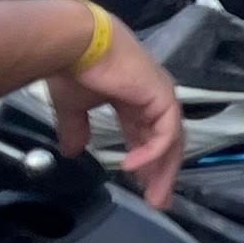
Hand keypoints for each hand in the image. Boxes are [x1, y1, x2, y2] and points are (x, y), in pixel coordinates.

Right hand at [51, 21, 187, 205]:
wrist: (76, 42)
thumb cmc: (74, 67)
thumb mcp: (73, 106)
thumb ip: (76, 128)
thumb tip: (72, 151)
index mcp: (133, 97)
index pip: (146, 134)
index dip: (145, 159)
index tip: (140, 184)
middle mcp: (152, 97)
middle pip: (164, 141)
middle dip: (161, 172)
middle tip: (158, 201)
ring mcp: (160, 96)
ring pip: (171, 141)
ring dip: (163, 171)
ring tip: (155, 197)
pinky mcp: (162, 97)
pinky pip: (164, 134)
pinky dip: (153, 153)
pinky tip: (134, 168)